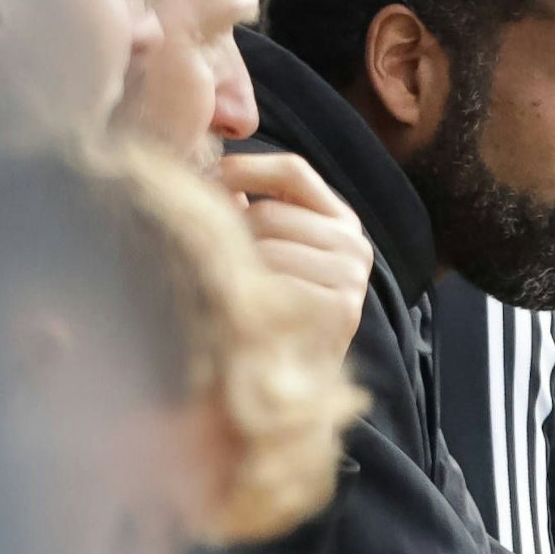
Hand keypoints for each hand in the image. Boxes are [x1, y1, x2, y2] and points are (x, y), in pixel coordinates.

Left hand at [219, 152, 373, 366]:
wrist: (291, 386)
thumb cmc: (272, 313)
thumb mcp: (270, 252)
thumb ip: (251, 209)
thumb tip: (199, 167)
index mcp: (341, 221)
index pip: (293, 171)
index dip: (244, 169)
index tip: (203, 179)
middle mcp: (355, 245)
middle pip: (271, 214)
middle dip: (230, 234)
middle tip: (209, 262)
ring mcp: (351, 277)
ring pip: (267, 248)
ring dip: (237, 269)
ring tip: (229, 294)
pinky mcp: (341, 308)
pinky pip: (275, 282)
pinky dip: (249, 295)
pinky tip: (245, 313)